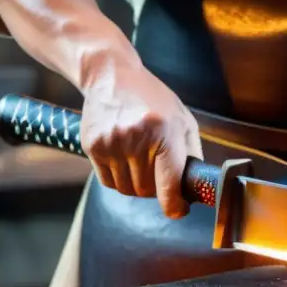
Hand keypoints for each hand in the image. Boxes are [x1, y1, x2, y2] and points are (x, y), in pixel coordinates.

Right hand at [80, 51, 201, 218]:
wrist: (111, 76)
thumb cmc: (153, 98)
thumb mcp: (182, 119)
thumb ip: (191, 152)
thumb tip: (194, 186)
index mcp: (164, 132)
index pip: (169, 183)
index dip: (175, 205)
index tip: (178, 210)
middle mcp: (136, 138)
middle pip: (147, 191)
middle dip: (156, 189)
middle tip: (159, 175)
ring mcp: (112, 143)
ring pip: (127, 189)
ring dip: (137, 185)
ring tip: (141, 162)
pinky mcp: (93, 146)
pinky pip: (108, 182)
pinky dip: (119, 179)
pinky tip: (124, 160)